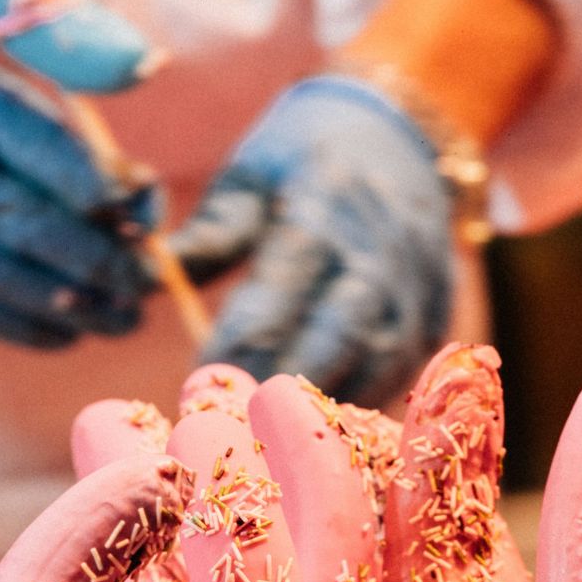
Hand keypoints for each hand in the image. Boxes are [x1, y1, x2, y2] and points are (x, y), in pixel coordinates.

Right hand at [0, 46, 158, 346]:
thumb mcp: (15, 110)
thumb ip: (80, 155)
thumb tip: (142, 207)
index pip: (35, 146)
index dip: (93, 189)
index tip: (142, 224)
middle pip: (16, 223)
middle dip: (94, 262)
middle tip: (146, 286)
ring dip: (71, 309)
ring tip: (122, 319)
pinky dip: (27, 328)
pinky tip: (70, 332)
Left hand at [170, 77, 454, 406]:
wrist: (399, 139)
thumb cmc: (300, 161)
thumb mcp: (247, 178)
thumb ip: (205, 236)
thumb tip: (145, 282)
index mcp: (322, 213)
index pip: (275, 300)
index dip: (232, 353)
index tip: (194, 388)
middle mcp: (378, 257)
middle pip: (330, 344)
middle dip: (277, 394)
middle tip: (227, 433)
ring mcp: (416, 292)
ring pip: (372, 370)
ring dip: (321, 414)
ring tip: (267, 443)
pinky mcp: (436, 320)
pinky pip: (401, 379)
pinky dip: (358, 408)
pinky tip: (315, 433)